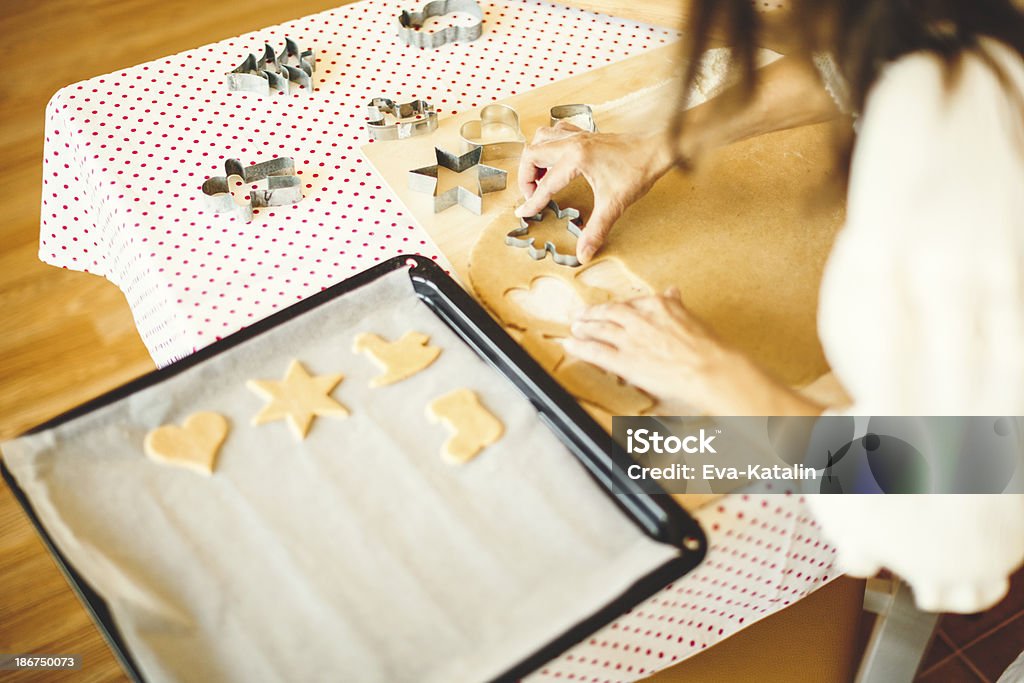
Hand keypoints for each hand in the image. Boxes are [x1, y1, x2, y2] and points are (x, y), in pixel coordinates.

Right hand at [516, 122, 673, 263]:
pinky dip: (549, 144)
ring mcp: (578, 135)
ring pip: (541, 138)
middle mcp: (572, 144)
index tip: (523, 213)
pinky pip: (557, 132)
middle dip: (526, 177)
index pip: (545, 185)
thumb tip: (584, 253)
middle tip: (532, 195)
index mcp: (576, 159)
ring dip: (534, 157)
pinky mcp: (586, 134)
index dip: (532, 202)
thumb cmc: (638, 170)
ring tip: (540, 177)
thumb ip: (596, 230)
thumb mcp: (614, 204)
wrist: (657, 148)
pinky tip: (556, 159)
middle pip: (532, 154)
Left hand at [563, 288, 821, 415]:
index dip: (616, 308)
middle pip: (609, 313)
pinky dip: (579, 347)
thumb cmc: (709, 349)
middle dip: (592, 314)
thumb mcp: (692, 318)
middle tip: (580, 315)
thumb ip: (676, 305)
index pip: (630, 303)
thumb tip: (673, 291)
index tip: (609, 310)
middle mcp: (640, 318)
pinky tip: (570, 346)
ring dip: (584, 328)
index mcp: (659, 305)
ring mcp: (630, 339)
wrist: (711, 369)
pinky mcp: (624, 360)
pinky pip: (595, 351)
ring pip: (599, 329)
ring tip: (574, 329)